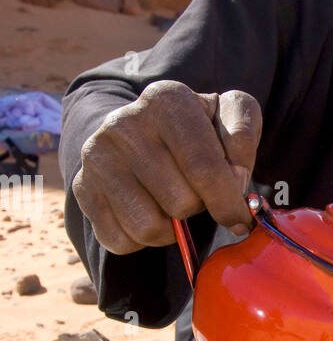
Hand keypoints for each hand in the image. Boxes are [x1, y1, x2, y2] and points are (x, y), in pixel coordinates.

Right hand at [72, 81, 261, 254]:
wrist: (139, 132)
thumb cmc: (195, 130)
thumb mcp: (228, 115)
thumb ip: (243, 135)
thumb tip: (235, 176)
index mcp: (166, 99)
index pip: (204, 168)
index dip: (228, 202)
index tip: (239, 217)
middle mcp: (123, 123)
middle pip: (180, 202)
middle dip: (198, 208)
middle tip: (196, 193)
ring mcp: (97, 156)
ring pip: (148, 227)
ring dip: (171, 229)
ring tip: (174, 206)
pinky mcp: (82, 187)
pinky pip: (119, 240)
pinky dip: (141, 241)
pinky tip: (149, 213)